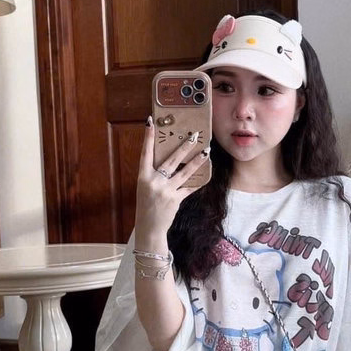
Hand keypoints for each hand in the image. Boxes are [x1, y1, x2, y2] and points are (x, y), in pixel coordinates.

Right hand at [134, 117, 209, 246]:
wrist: (148, 227)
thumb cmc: (146, 205)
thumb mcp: (145, 187)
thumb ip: (154, 174)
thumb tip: (170, 159)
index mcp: (143, 177)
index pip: (145, 153)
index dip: (147, 137)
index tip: (150, 123)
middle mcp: (154, 182)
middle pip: (171, 160)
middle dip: (183, 147)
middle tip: (193, 135)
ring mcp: (165, 191)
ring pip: (184, 172)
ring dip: (197, 161)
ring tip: (206, 151)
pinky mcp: (175, 199)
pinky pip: (190, 187)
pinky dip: (199, 181)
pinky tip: (207, 174)